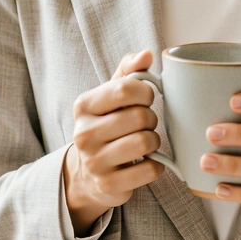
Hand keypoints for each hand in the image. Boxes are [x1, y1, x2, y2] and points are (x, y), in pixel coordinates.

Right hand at [62, 49, 164, 234]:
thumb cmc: (107, 124)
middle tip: (144, 124)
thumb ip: (130, 70)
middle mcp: (84, 134)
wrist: (87, 173)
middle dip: (151, 119)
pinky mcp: (109, 186)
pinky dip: (156, 165)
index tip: (146, 98)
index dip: (147, 92)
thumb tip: (147, 54)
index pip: (127, 89)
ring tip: (144, 141)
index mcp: (84, 106)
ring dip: (153, 141)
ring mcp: (94, 162)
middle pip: (140, 117)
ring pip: (146, 142)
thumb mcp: (112, 95)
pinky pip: (150, 170)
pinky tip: (145, 162)